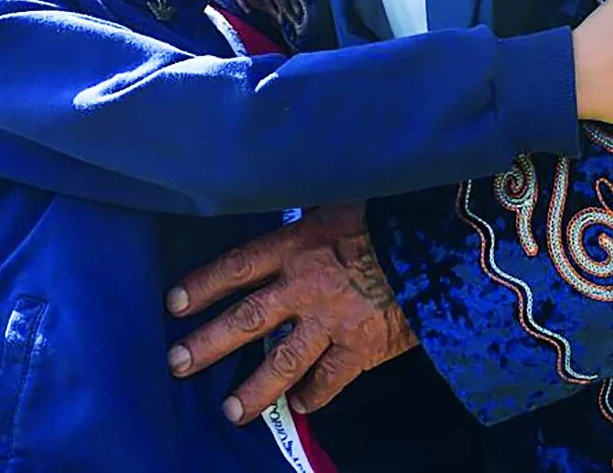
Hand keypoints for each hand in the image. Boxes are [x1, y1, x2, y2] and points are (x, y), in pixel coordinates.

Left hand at [164, 203, 415, 424]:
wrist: (438, 245)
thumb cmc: (386, 216)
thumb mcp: (337, 201)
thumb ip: (307, 214)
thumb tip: (287, 202)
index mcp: (296, 246)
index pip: (237, 267)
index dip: (203, 286)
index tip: (174, 304)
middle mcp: (305, 286)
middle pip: (246, 319)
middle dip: (208, 343)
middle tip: (178, 362)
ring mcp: (332, 321)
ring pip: (282, 361)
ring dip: (253, 388)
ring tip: (230, 410)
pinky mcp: (360, 348)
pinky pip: (329, 380)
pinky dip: (313, 395)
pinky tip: (299, 405)